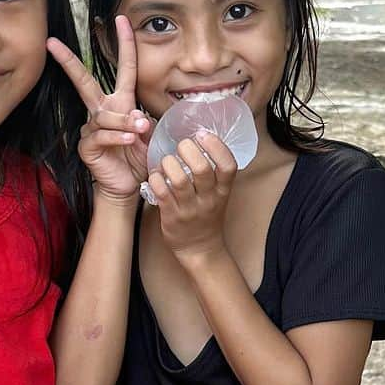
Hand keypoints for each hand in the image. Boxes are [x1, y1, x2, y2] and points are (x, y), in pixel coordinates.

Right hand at [47, 15, 150, 202]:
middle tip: (54, 44)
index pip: (123, 68)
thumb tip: (139, 116)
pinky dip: (117, 137)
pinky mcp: (86, 146)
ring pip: (104, 115)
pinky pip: (100, 135)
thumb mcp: (151, 135)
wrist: (128, 185)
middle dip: (69, 61)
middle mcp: (102, 110)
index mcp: (120, 102)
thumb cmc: (139, 157)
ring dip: (124, 122)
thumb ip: (145, 122)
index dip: (124, 43)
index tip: (121, 19)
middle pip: (84, 80)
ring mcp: (91, 128)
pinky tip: (129, 141)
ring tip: (139, 131)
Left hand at [148, 134, 237, 262]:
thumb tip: (199, 140)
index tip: (204, 135)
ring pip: (179, 179)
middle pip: (202, 169)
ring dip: (169, 163)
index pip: (228, 165)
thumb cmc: (207, 216)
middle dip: (188, 149)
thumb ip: (213, 173)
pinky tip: (156, 176)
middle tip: (181, 145)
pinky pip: (162, 193)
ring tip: (167, 161)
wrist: (200, 249)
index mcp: (223, 191)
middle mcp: (208, 199)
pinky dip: (156, 179)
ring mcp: (190, 209)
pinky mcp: (172, 216)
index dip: (217, 146)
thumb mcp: (219, 195)